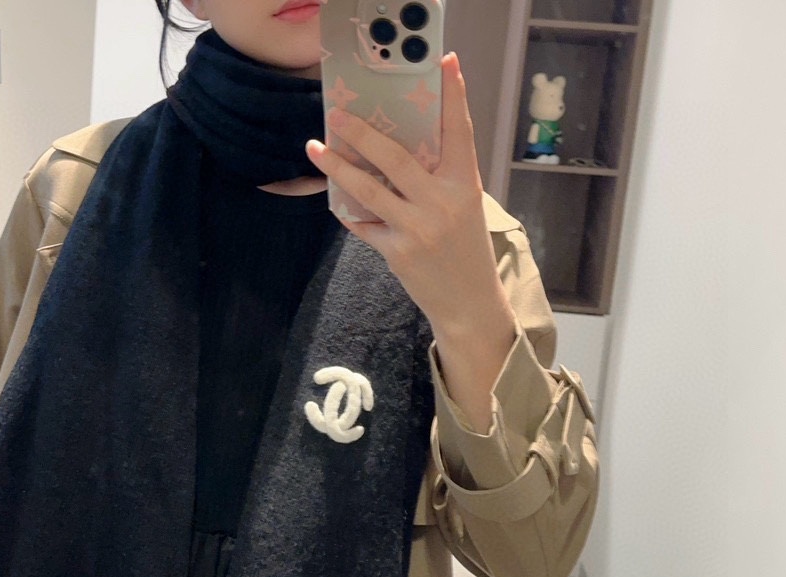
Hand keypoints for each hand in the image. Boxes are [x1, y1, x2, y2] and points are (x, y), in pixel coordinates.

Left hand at [305, 51, 512, 336]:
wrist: (469, 303)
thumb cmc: (466, 250)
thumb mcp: (465, 207)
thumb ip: (441, 179)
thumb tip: (399, 149)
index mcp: (464, 185)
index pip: (459, 132)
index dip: (453, 96)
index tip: (445, 63)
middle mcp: (441, 203)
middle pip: (395, 157)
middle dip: (362, 132)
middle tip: (338, 114)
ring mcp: (418, 228)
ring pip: (369, 189)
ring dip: (338, 166)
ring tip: (316, 147)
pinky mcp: (397, 251)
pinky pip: (364, 223)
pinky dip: (349, 211)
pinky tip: (337, 200)